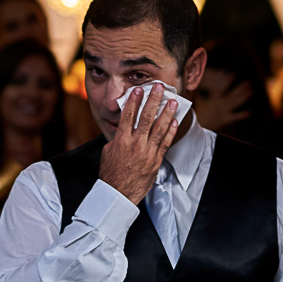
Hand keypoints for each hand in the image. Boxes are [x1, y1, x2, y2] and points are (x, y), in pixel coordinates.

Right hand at [99, 82, 179, 203]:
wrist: (118, 194)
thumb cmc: (111, 174)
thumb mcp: (108, 152)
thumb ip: (117, 139)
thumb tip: (123, 129)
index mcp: (121, 140)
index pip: (128, 116)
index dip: (134, 101)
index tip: (139, 90)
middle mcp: (135, 144)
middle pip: (146, 118)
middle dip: (153, 100)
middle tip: (159, 88)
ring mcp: (147, 152)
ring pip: (159, 128)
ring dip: (167, 113)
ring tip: (173, 101)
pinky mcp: (155, 161)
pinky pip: (165, 143)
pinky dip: (170, 131)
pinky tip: (174, 121)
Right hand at [193, 71, 253, 132]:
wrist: (200, 128)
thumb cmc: (199, 114)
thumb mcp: (198, 102)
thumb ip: (197, 93)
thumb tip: (192, 84)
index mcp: (214, 100)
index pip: (221, 89)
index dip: (228, 82)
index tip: (234, 74)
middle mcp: (220, 105)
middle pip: (232, 95)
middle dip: (240, 88)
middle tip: (249, 82)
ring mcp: (224, 112)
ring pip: (235, 103)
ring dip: (244, 97)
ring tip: (251, 91)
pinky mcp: (226, 120)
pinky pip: (235, 117)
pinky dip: (242, 115)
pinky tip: (250, 112)